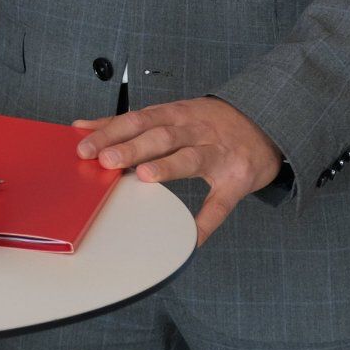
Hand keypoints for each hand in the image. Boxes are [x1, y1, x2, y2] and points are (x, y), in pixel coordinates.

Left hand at [73, 98, 282, 245]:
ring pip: (190, 158)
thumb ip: (129, 122)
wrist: (266, 122)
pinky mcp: (236, 180)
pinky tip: (191, 236)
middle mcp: (195, 130)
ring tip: (144, 176)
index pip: (137, 120)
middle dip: (132, 147)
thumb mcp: (172, 113)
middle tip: (106, 160)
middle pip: (160, 136)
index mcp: (175, 114)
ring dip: (167, 167)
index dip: (110, 132)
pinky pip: (220, 204)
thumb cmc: (209, 121)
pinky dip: (206, 222)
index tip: (84, 147)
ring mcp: (218, 154)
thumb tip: (83, 126)